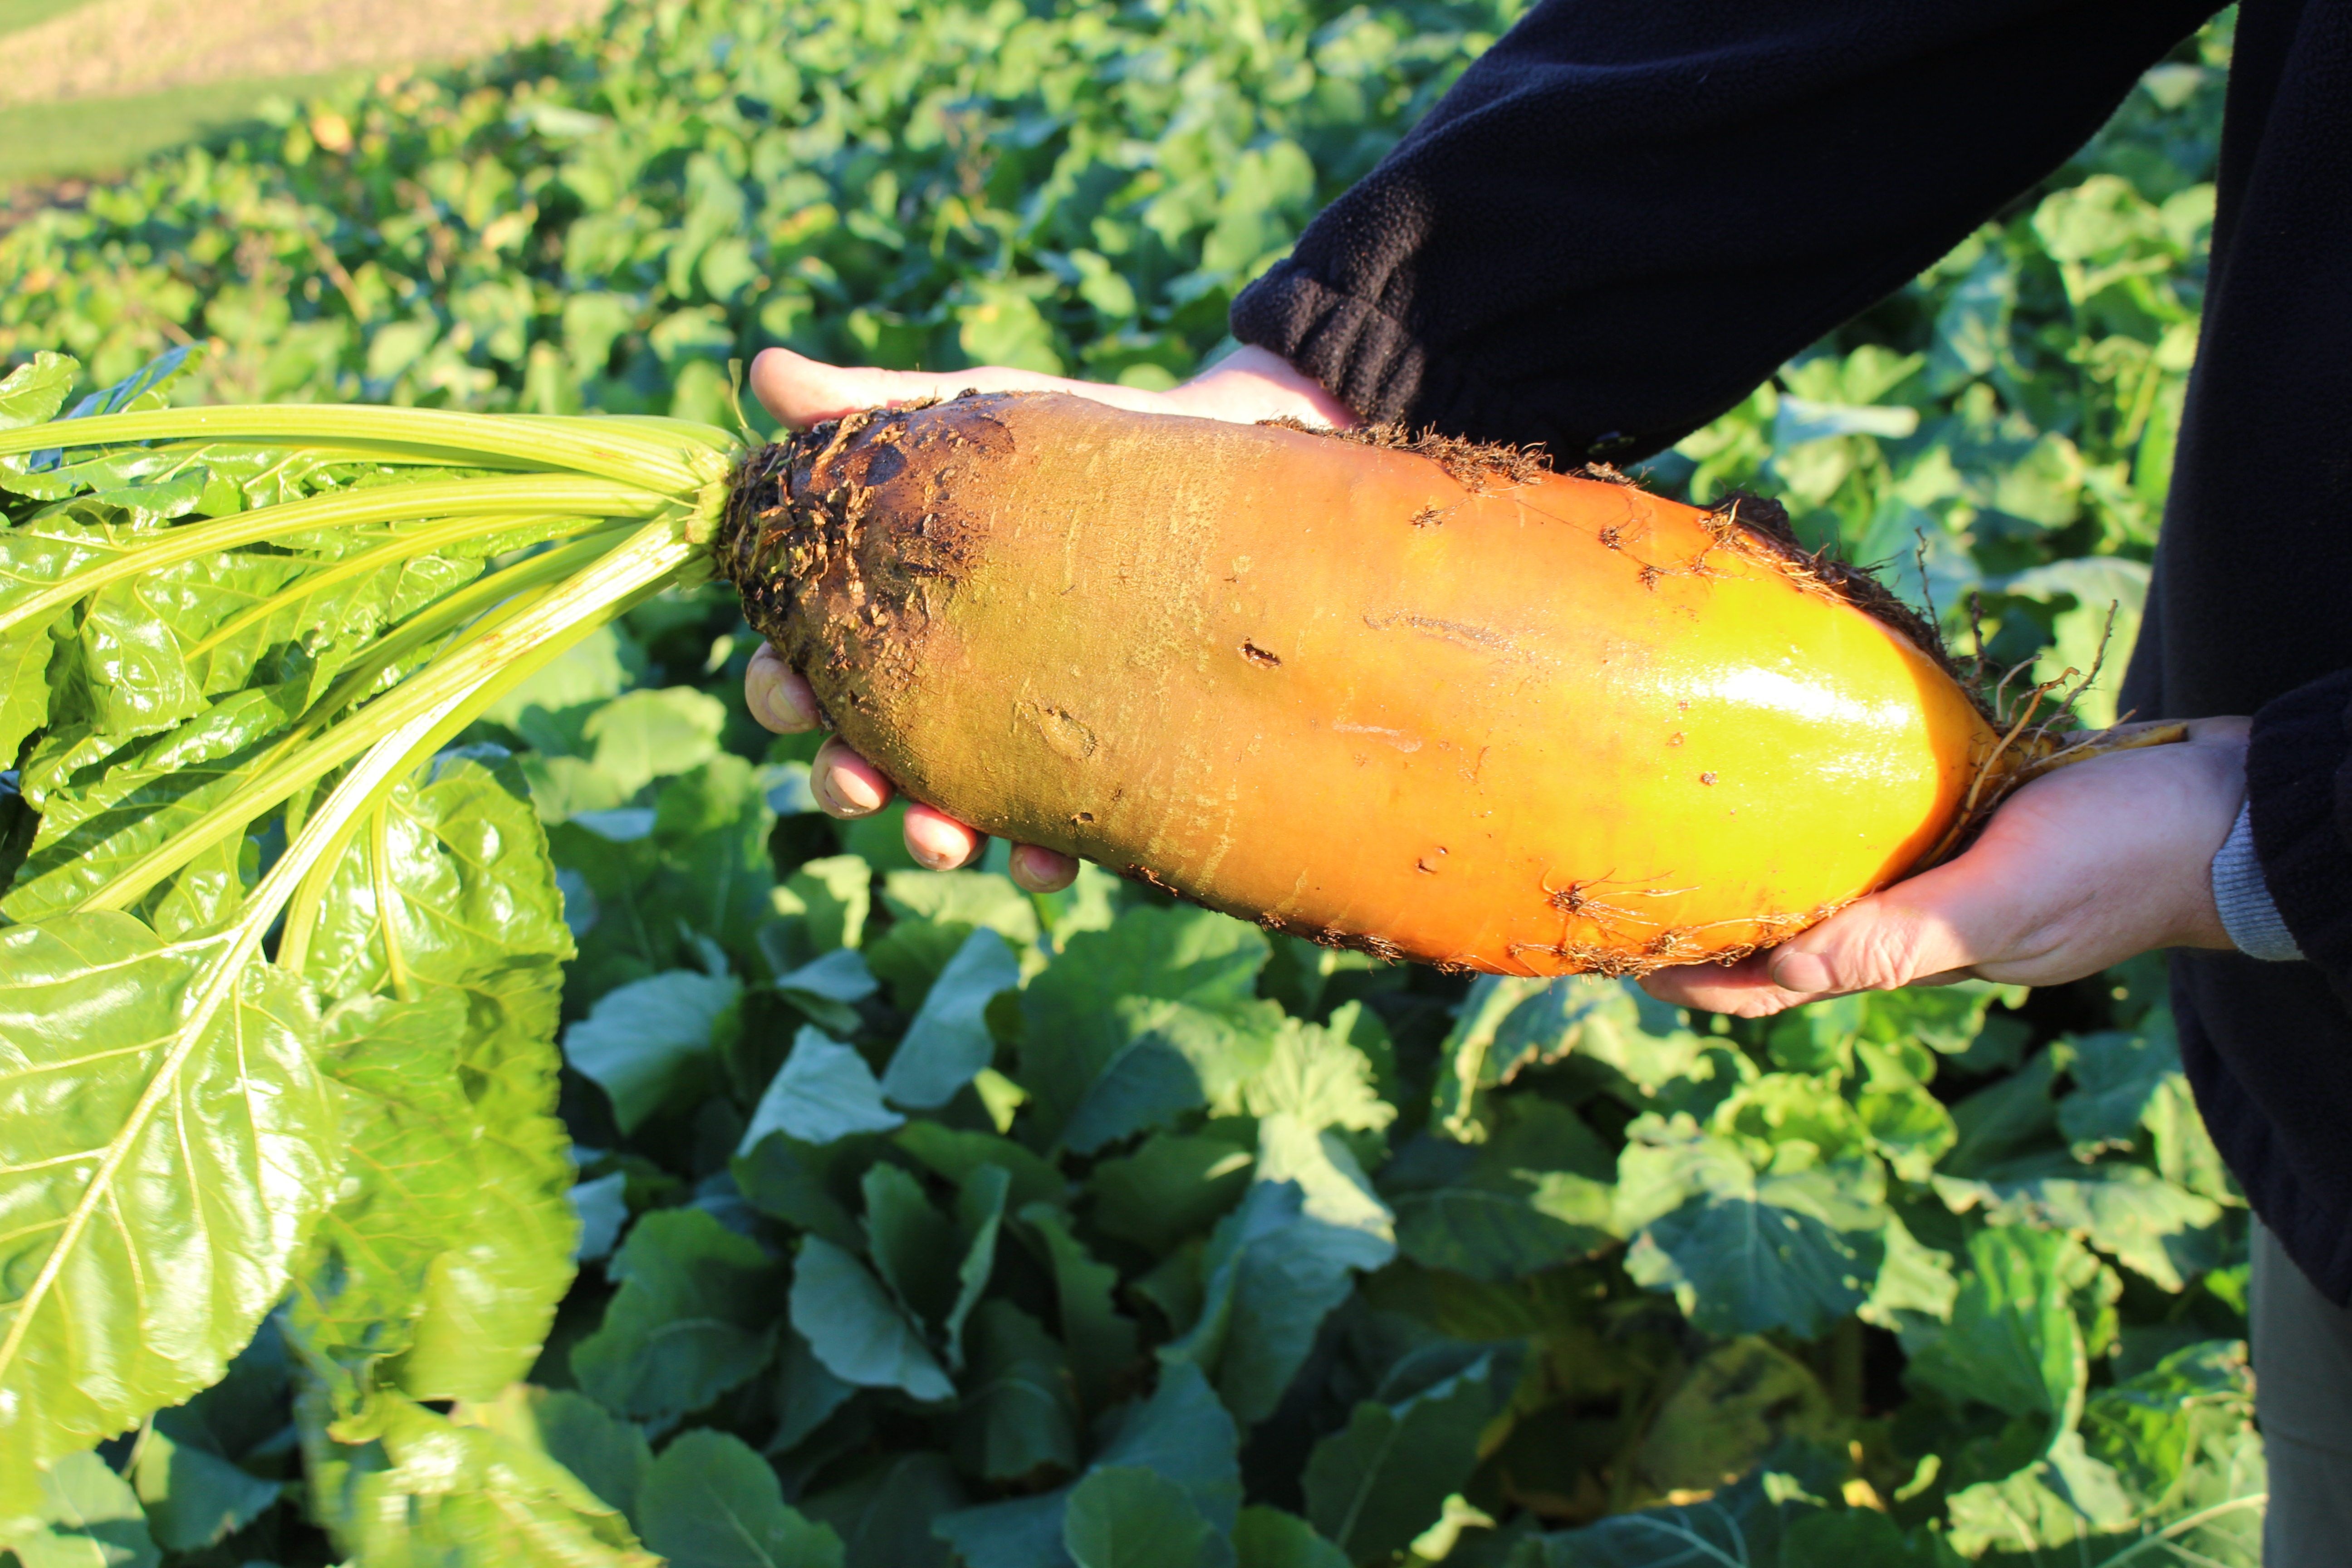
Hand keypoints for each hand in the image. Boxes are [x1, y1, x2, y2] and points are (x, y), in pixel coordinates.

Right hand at [741, 344, 1355, 888]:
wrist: (1222, 462)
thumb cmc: (1081, 439)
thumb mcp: (983, 417)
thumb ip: (874, 404)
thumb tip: (763, 371)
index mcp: (896, 614)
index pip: (809, 666)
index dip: (785, 688)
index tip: (791, 689)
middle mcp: (948, 686)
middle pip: (863, 756)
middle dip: (848, 779)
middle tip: (859, 782)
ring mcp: (1018, 732)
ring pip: (948, 811)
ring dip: (931, 835)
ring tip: (945, 838)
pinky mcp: (1097, 763)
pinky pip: (1061, 836)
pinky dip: (1042, 858)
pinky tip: (1048, 864)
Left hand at [1640, 717, 2251, 1017]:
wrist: (2230, 806)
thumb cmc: (2121, 854)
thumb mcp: (2004, 897)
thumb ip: (1901, 938)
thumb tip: (1780, 972)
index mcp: (1914, 955)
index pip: (1775, 983)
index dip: (1696, 977)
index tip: (1616, 956)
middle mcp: (1916, 919)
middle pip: (1784, 933)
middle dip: (1708, 922)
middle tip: (1620, 888)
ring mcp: (1943, 868)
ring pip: (1824, 877)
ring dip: (1757, 865)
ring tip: (1678, 826)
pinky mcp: (1968, 813)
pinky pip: (1871, 819)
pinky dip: (1819, 806)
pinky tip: (1784, 768)